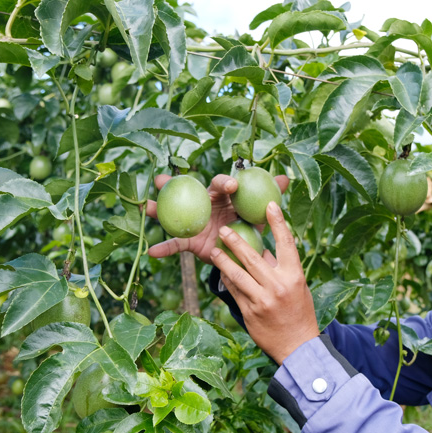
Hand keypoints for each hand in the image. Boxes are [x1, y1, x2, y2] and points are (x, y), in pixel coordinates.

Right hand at [146, 173, 288, 264]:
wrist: (242, 251)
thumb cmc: (249, 224)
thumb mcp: (260, 212)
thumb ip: (271, 196)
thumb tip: (285, 179)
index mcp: (222, 195)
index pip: (223, 185)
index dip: (226, 183)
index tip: (233, 186)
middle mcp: (204, 205)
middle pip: (186, 190)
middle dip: (172, 183)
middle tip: (161, 179)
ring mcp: (194, 222)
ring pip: (174, 214)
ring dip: (158, 210)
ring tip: (146, 207)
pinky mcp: (191, 241)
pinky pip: (176, 245)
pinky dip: (164, 248)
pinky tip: (152, 252)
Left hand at [211, 201, 319, 363]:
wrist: (298, 346)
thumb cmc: (300, 312)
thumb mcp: (297, 287)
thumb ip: (280, 269)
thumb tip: (263, 250)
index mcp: (294, 276)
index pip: (286, 244)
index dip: (278, 223)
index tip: (271, 205)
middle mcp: (278, 286)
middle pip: (253, 257)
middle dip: (236, 241)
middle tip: (224, 228)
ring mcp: (262, 300)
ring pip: (237, 274)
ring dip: (223, 260)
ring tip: (214, 250)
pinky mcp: (249, 312)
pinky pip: (234, 291)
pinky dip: (227, 280)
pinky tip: (220, 272)